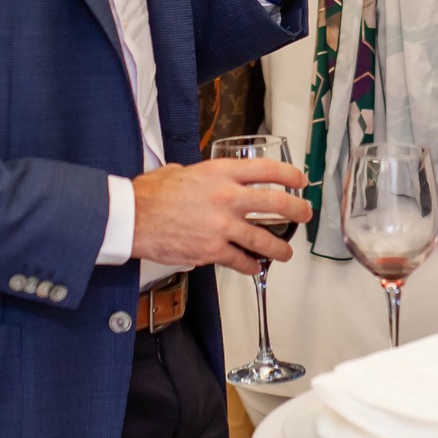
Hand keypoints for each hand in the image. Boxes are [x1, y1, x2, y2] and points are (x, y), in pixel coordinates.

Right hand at [130, 158, 312, 274]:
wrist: (133, 217)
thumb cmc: (152, 194)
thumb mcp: (182, 170)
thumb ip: (204, 176)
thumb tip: (209, 180)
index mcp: (221, 173)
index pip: (267, 170)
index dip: (290, 175)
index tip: (300, 180)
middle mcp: (228, 197)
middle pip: (277, 203)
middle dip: (297, 210)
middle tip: (304, 214)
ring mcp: (223, 226)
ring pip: (265, 240)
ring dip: (280, 249)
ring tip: (285, 253)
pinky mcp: (213, 251)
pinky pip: (241, 261)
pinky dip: (250, 266)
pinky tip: (252, 268)